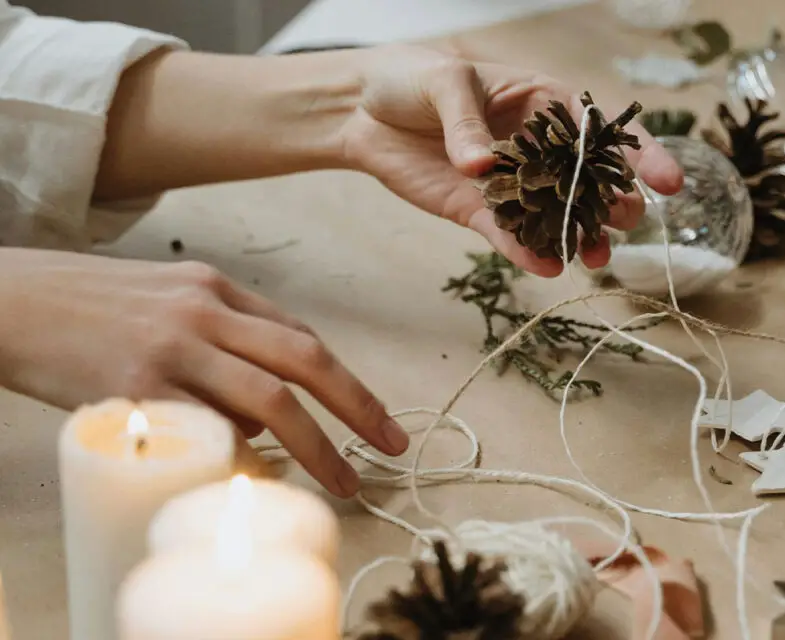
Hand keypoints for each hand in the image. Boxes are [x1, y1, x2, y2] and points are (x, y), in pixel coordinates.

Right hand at [0, 249, 407, 496]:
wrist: (5, 301)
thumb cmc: (84, 306)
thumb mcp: (162, 296)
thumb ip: (217, 332)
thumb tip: (264, 402)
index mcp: (214, 287)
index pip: (300, 336)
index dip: (347, 380)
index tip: (376, 416)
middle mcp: (203, 312)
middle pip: (304, 362)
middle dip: (359, 407)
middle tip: (392, 446)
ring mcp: (172, 349)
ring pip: (270, 400)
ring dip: (318, 447)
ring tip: (343, 481)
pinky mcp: (135, 389)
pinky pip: (209, 432)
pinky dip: (245, 460)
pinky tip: (263, 482)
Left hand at [339, 44, 683, 276]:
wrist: (364, 109)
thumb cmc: (413, 78)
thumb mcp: (444, 83)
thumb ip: (467, 123)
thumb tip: (482, 163)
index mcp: (542, 104)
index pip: (601, 131)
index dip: (640, 155)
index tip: (669, 182)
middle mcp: (535, 149)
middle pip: (587, 181)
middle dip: (613, 203)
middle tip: (626, 221)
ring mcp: (509, 185)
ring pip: (554, 216)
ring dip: (577, 237)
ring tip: (594, 258)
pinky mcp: (479, 211)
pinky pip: (508, 235)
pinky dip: (526, 252)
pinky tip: (546, 267)